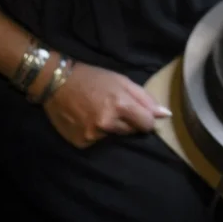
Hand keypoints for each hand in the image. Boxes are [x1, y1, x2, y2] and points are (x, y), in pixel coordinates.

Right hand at [42, 62, 168, 148]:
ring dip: (111, 127)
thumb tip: (165, 115)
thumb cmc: (93, 78)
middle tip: (114, 108)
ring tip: (98, 112)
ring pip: (114, 137)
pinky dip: (95, 133)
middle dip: (128, 122)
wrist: (57, 82)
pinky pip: (97, 141)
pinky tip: (87, 120)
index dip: (145, 119)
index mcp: (120, 104)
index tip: (138, 114)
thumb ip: (144, 98)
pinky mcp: (81, 143)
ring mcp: (93, 135)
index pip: (146, 124)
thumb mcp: (121, 81)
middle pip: (131, 132)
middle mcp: (107, 122)